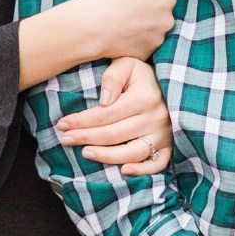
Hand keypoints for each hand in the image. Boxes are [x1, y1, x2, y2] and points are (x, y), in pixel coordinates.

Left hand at [56, 56, 173, 176]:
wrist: (171, 83)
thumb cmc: (141, 74)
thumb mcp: (127, 64)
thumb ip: (113, 77)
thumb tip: (104, 101)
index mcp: (144, 97)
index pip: (106, 114)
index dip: (82, 121)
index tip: (62, 124)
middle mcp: (155, 118)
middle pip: (114, 134)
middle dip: (85, 138)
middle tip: (64, 139)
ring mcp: (163, 134)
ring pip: (133, 152)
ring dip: (107, 156)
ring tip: (85, 153)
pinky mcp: (169, 146)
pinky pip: (158, 164)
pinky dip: (143, 170)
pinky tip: (124, 171)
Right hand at [66, 0, 180, 62]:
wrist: (88, 25)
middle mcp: (168, 19)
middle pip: (160, 14)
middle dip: (146, 12)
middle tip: (124, 9)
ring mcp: (157, 39)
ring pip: (152, 31)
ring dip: (141, 28)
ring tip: (120, 24)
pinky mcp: (146, 54)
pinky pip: (142, 46)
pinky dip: (134, 42)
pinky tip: (119, 36)